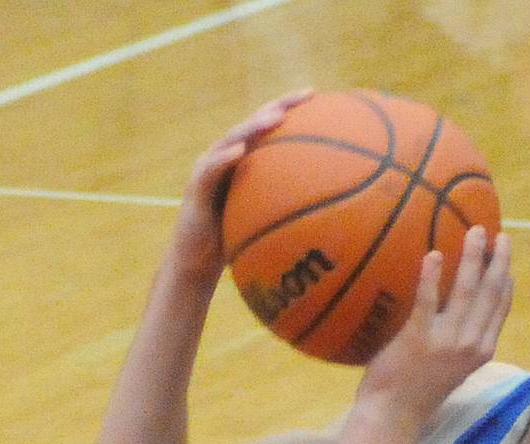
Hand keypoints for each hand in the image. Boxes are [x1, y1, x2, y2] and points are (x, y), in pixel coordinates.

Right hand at [168, 88, 314, 280]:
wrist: (197, 263)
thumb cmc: (236, 243)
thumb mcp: (267, 223)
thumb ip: (291, 210)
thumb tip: (334, 214)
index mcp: (245, 162)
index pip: (269, 129)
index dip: (291, 109)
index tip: (318, 97)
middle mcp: (227, 157)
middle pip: (254, 124)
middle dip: (279, 106)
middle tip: (305, 95)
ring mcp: (209, 168)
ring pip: (232, 139)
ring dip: (253, 126)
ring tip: (275, 117)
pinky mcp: (195, 186)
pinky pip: (212, 169)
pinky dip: (225, 158)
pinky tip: (241, 151)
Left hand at [358, 225, 514, 422]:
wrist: (394, 415)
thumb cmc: (419, 392)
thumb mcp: (454, 368)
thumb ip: (464, 342)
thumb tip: (462, 310)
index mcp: (483, 351)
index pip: (502, 307)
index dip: (506, 277)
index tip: (505, 254)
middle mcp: (472, 344)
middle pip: (490, 293)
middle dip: (497, 260)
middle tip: (498, 233)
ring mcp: (446, 341)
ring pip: (466, 291)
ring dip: (472, 257)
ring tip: (475, 231)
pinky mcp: (418, 338)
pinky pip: (428, 301)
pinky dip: (431, 276)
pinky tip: (434, 254)